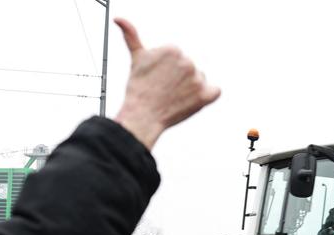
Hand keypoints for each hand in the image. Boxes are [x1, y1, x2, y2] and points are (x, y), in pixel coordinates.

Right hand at [113, 18, 219, 149]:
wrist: (141, 116)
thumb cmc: (138, 88)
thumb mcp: (136, 58)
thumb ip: (132, 35)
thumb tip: (118, 19)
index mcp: (173, 49)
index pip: (178, 59)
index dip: (167, 72)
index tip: (158, 79)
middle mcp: (187, 61)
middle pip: (189, 69)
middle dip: (178, 79)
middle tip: (164, 90)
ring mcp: (197, 78)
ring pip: (199, 80)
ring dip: (190, 89)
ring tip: (173, 97)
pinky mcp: (205, 95)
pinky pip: (215, 91)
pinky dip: (208, 96)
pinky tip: (193, 100)